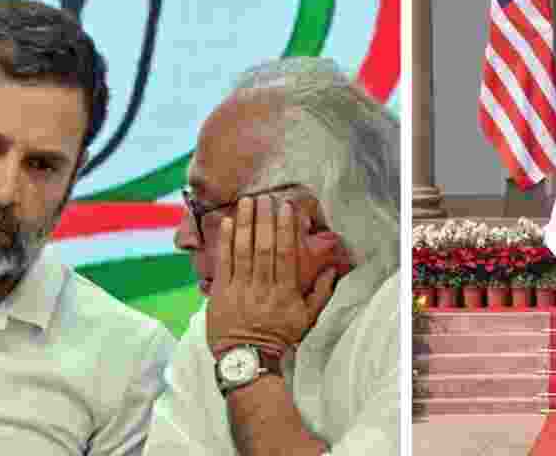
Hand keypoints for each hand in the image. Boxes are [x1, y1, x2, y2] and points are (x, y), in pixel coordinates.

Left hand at [205, 196, 346, 357]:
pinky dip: (225, 242)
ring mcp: (240, 289)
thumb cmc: (279, 336)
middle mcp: (263, 287)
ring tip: (247, 202)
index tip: (286, 208)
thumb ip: (321, 292)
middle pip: (264, 247)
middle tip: (266, 197)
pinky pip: (223, 263)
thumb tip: (333, 269)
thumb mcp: (307, 318)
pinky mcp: (221, 292)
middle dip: (264, 220)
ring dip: (245, 224)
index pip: (286, 254)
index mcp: (285, 292)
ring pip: (243, 251)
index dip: (286, 229)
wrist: (247, 358)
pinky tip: (227, 223)